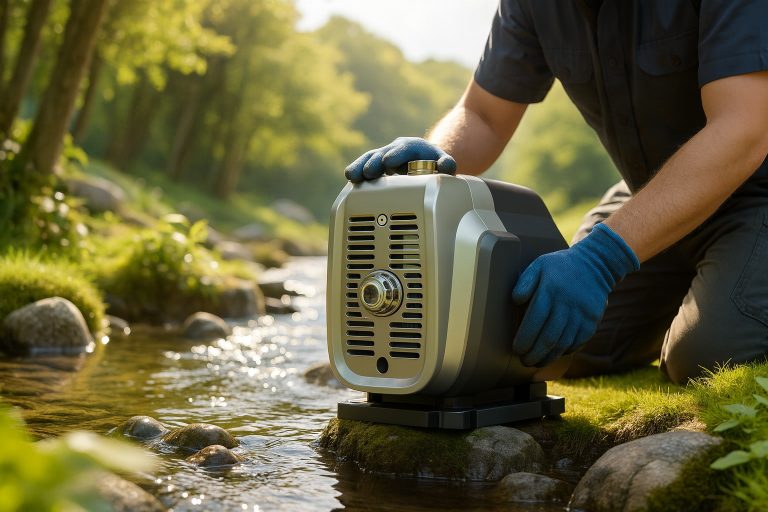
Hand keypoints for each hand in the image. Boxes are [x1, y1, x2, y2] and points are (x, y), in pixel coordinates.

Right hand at [344, 137, 456, 182]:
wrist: (424, 162)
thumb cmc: (434, 163)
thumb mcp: (443, 162)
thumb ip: (446, 164)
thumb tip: (446, 167)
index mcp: (412, 146)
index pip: (404, 149)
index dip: (396, 155)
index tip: (388, 163)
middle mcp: (395, 149)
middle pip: (383, 153)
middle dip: (375, 162)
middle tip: (369, 172)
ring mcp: (383, 157)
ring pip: (370, 158)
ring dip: (361, 166)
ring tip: (352, 176)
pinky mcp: (375, 165)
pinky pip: (364, 165)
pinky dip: (357, 171)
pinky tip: (350, 178)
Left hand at [512, 223, 639, 366]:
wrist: (595, 265)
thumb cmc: (559, 267)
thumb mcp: (539, 265)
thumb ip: (525, 282)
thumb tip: (516, 301)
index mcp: (551, 290)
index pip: (535, 320)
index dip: (525, 338)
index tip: (516, 349)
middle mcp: (567, 303)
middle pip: (549, 336)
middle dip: (535, 353)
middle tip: (524, 361)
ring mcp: (582, 314)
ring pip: (563, 343)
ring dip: (548, 357)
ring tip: (536, 362)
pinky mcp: (592, 321)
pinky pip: (577, 342)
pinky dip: (564, 351)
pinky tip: (554, 355)